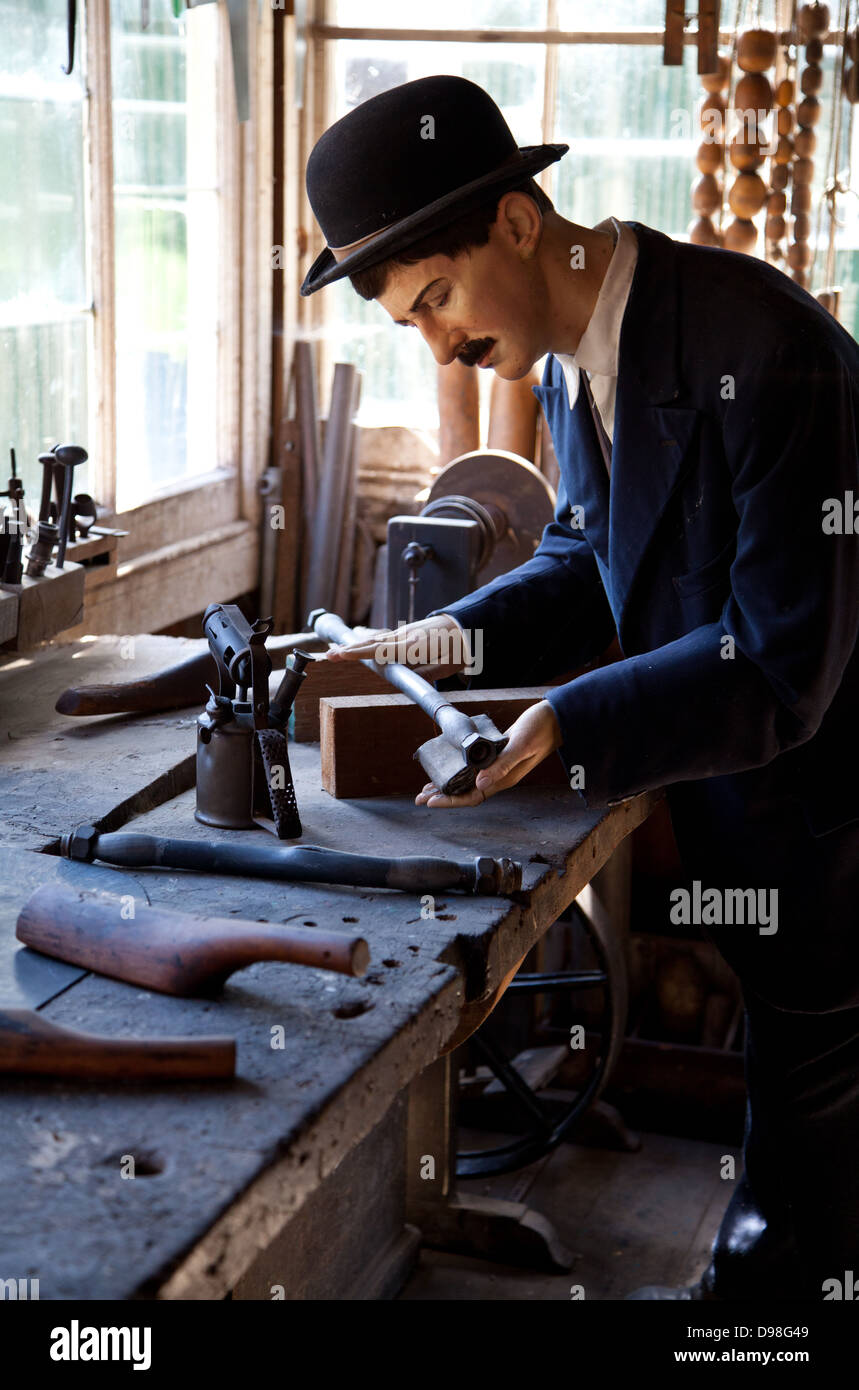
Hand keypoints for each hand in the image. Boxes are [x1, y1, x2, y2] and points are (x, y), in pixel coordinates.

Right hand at [322, 613, 468, 678]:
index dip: (357, 653)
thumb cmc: (459, 649)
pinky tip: (360, 638)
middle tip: (329, 655)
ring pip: (376, 637)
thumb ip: (424, 675)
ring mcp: (406, 632)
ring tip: (337, 648)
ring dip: (356, 644)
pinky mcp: (408, 631)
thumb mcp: (445, 667)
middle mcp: (405, 636)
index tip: (338, 654)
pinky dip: (370, 638)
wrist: (470, 625)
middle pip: (371, 642)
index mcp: (413, 646)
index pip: (378, 650)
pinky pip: (384, 635)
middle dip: (349, 649)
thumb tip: (405, 683)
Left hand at [415, 700, 562, 807]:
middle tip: (419, 798)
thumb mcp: (520, 746)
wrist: (555, 719)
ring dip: (447, 785)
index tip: (431, 801)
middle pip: (467, 793)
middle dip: (443, 797)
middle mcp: (500, 776)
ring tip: (426, 788)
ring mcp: (498, 767)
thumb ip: (502, 765)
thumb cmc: (540, 730)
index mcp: (505, 779)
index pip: (473, 797)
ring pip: (468, 782)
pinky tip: (448, 767)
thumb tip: (479, 783)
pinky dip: (457, 770)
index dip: (451, 801)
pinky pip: (473, 769)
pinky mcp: (496, 756)